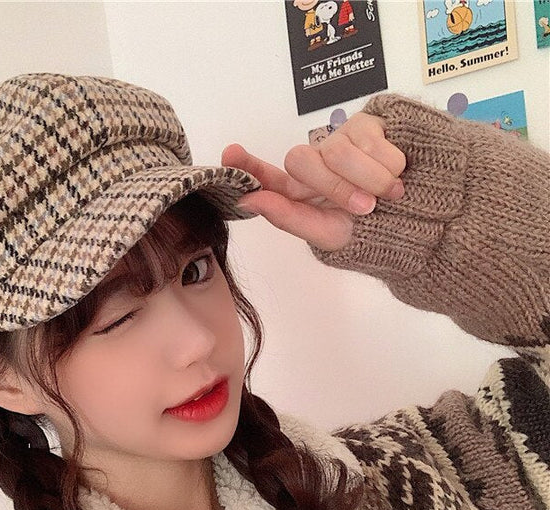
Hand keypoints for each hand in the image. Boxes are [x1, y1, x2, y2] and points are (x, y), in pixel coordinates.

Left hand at [222, 112, 405, 250]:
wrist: (428, 218)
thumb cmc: (376, 232)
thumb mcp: (330, 235)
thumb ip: (287, 218)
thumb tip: (248, 200)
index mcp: (302, 195)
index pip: (267, 176)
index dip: (247, 165)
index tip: (231, 153)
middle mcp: (317, 165)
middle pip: (301, 161)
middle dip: (336, 187)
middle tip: (366, 208)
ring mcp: (341, 142)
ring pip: (338, 150)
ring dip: (370, 179)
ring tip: (390, 195)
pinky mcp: (369, 125)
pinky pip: (369, 139)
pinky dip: (388, 163)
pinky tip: (399, 173)